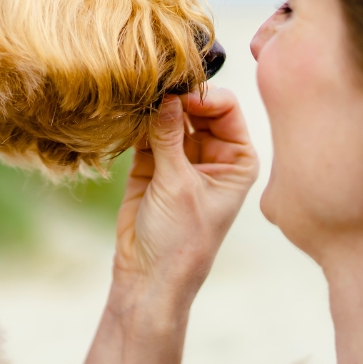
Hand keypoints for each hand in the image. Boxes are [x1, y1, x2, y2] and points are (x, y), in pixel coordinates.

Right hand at [110, 87, 258, 321]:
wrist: (149, 277)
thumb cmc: (181, 239)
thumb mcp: (178, 185)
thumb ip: (170, 136)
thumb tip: (166, 93)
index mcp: (237, 159)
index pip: (226, 108)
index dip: (203, 96)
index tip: (177, 93)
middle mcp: (213, 153)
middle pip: (196, 107)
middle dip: (175, 97)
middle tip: (152, 87)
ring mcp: (182, 157)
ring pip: (169, 117)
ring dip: (153, 107)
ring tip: (136, 96)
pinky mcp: (152, 163)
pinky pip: (145, 131)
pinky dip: (136, 122)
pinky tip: (125, 112)